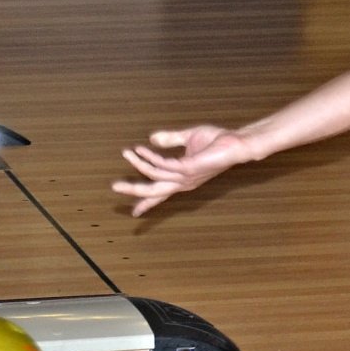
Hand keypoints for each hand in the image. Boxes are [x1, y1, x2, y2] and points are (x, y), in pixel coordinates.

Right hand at [113, 125, 251, 216]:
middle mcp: (183, 182)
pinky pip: (163, 164)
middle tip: (114, 187)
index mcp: (182, 178)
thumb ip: (170, 139)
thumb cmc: (217, 142)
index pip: (161, 193)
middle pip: (153, 192)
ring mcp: (186, 177)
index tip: (134, 212)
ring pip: (154, 176)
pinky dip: (150, 157)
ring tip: (126, 152)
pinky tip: (142, 148)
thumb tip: (151, 138)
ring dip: (138, 163)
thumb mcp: (188, 138)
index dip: (147, 202)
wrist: (235, 143)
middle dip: (133, 191)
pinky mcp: (189, 168)